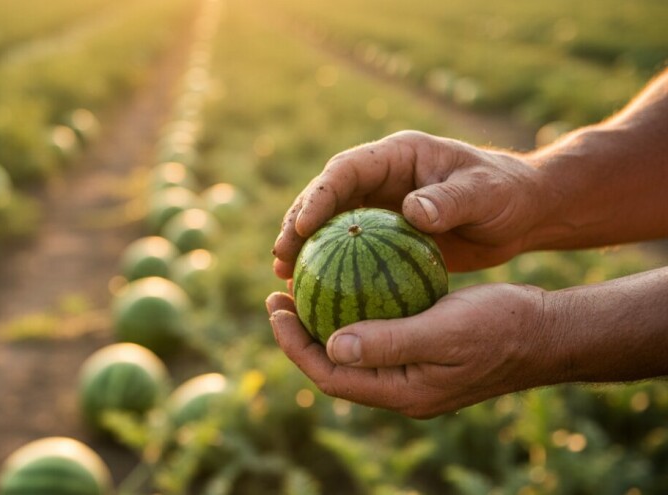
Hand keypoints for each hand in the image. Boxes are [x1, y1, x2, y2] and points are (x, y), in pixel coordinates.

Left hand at [265, 284, 557, 418]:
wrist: (547, 332)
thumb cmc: (501, 327)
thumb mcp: (445, 330)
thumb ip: (389, 342)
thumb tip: (331, 346)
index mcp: (402, 392)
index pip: (330, 376)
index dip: (295, 345)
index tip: (276, 308)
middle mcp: (401, 389)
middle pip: (335, 367)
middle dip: (301, 335)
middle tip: (278, 296)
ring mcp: (412, 374)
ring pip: (353, 352)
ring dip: (325, 325)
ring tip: (302, 290)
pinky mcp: (423, 354)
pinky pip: (376, 337)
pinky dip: (355, 314)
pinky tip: (348, 285)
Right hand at [272, 131, 552, 275]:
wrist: (522, 210)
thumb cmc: (507, 194)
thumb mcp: (485, 194)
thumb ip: (450, 200)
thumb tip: (412, 211)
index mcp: (396, 155)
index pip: (345, 170)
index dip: (318, 196)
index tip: (301, 228)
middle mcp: (380, 176)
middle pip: (325, 196)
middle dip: (297, 224)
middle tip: (280, 258)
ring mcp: (378, 204)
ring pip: (330, 223)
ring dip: (304, 248)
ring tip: (284, 276)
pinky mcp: (384, 231)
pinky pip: (349, 248)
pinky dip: (331, 266)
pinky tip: (316, 295)